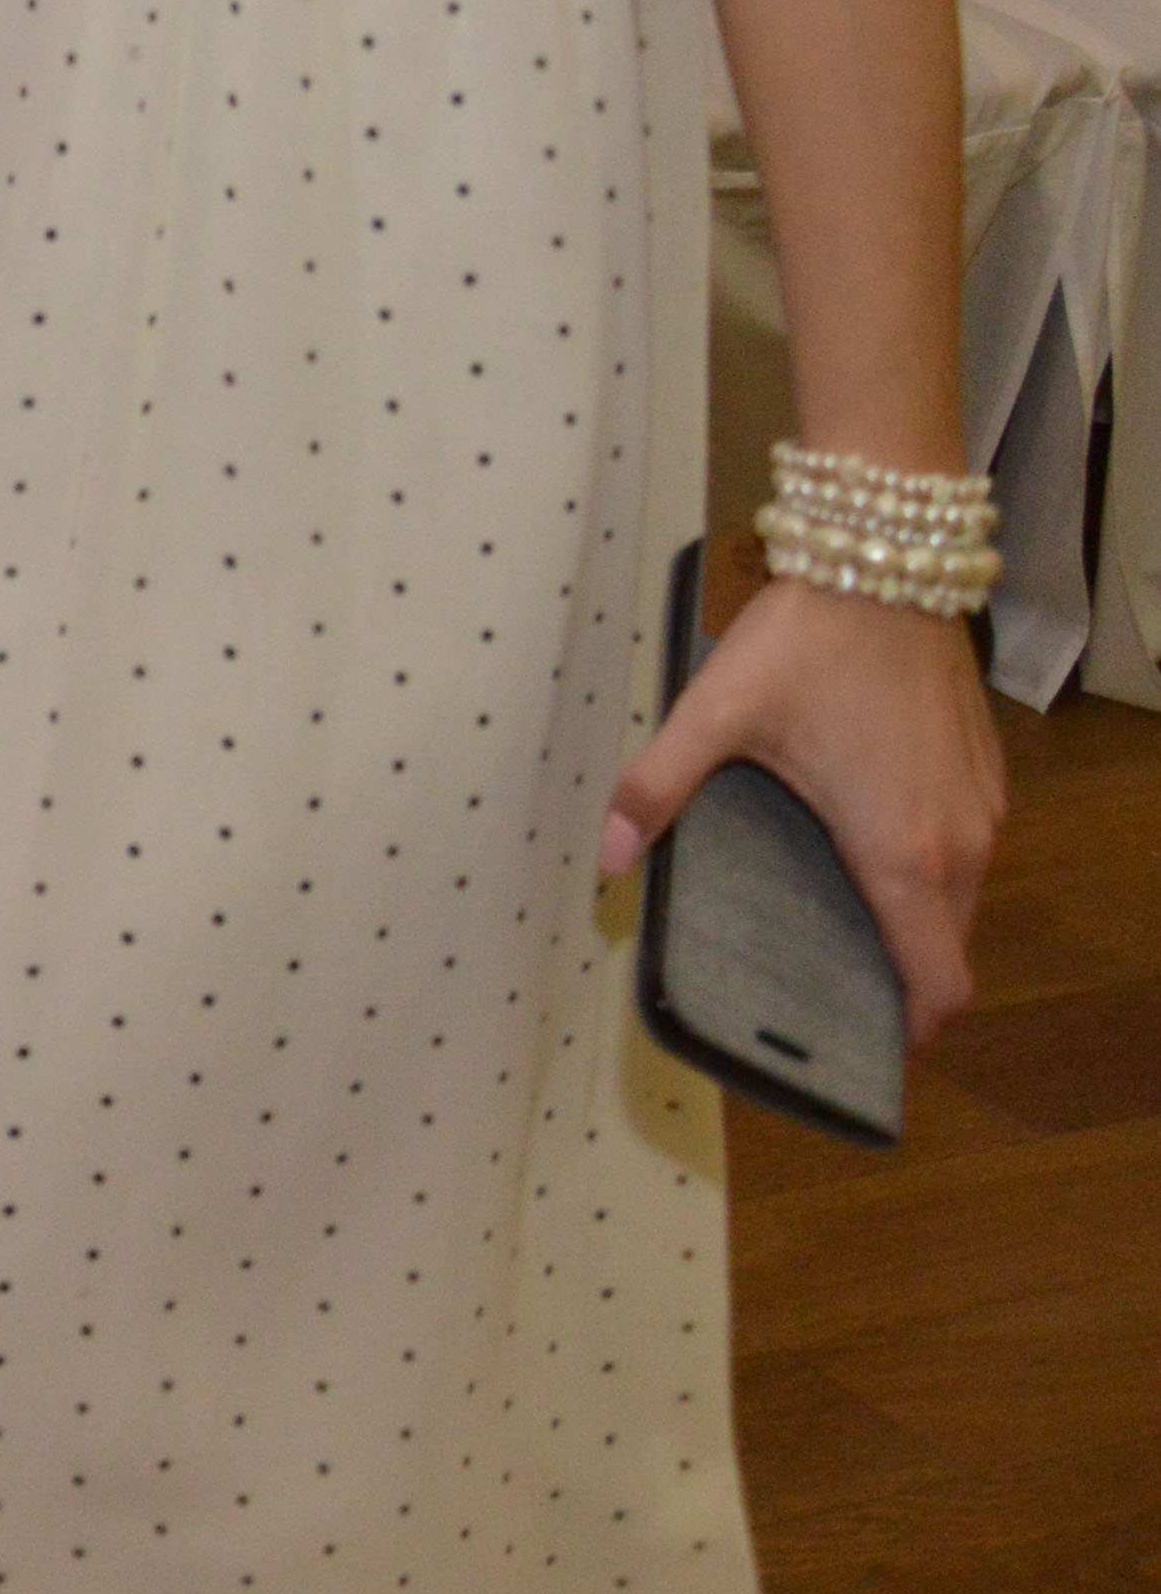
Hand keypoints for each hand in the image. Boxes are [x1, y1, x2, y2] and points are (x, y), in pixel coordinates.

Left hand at [599, 575, 1004, 1046]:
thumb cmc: (806, 642)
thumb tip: (606, 860)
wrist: (883, 556)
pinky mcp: (987, 769)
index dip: (909, 1030)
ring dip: (918, 915)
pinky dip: (934, 862)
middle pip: (949, 950)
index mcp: (901, 854)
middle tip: (828, 969)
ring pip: (964, 899)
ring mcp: (983, 805)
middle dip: (902, 975)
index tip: (862, 1036)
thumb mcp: (716, 713)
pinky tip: (870, 832)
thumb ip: (658, 788)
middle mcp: (960, 844)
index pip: (939, 988)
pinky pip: (971, 847)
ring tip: (841, 902)